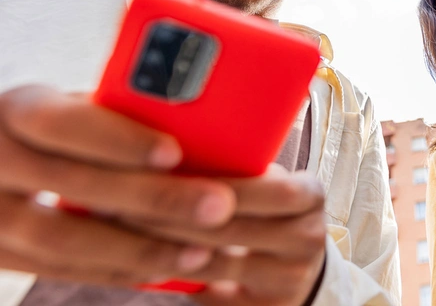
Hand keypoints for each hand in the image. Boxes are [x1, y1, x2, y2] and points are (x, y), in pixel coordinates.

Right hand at [0, 85, 242, 285]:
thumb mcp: (71, 105)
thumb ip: (116, 113)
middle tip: (217, 206)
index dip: (117, 139)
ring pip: (61, 241)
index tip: (175, 152)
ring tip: (200, 252)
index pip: (62, 123)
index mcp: (16, 110)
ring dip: (138, 248)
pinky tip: (162, 269)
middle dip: (152, 198)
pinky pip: (57, 269)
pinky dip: (114, 271)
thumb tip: (204, 121)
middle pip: (71, 185)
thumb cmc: (57, 126)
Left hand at [130, 167, 327, 305]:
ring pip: (216, 263)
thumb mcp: (265, 185)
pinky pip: (211, 295)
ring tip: (123, 230)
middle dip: (174, 215)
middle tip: (122, 202)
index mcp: (311, 195)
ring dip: (164, 247)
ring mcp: (292, 279)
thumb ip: (239, 170)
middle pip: (233, 228)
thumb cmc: (265, 213)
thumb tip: (170, 145)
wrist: (294, 269)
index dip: (212, 184)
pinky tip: (143, 262)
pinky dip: (175, 278)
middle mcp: (309, 237)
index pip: (267, 188)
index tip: (159, 172)